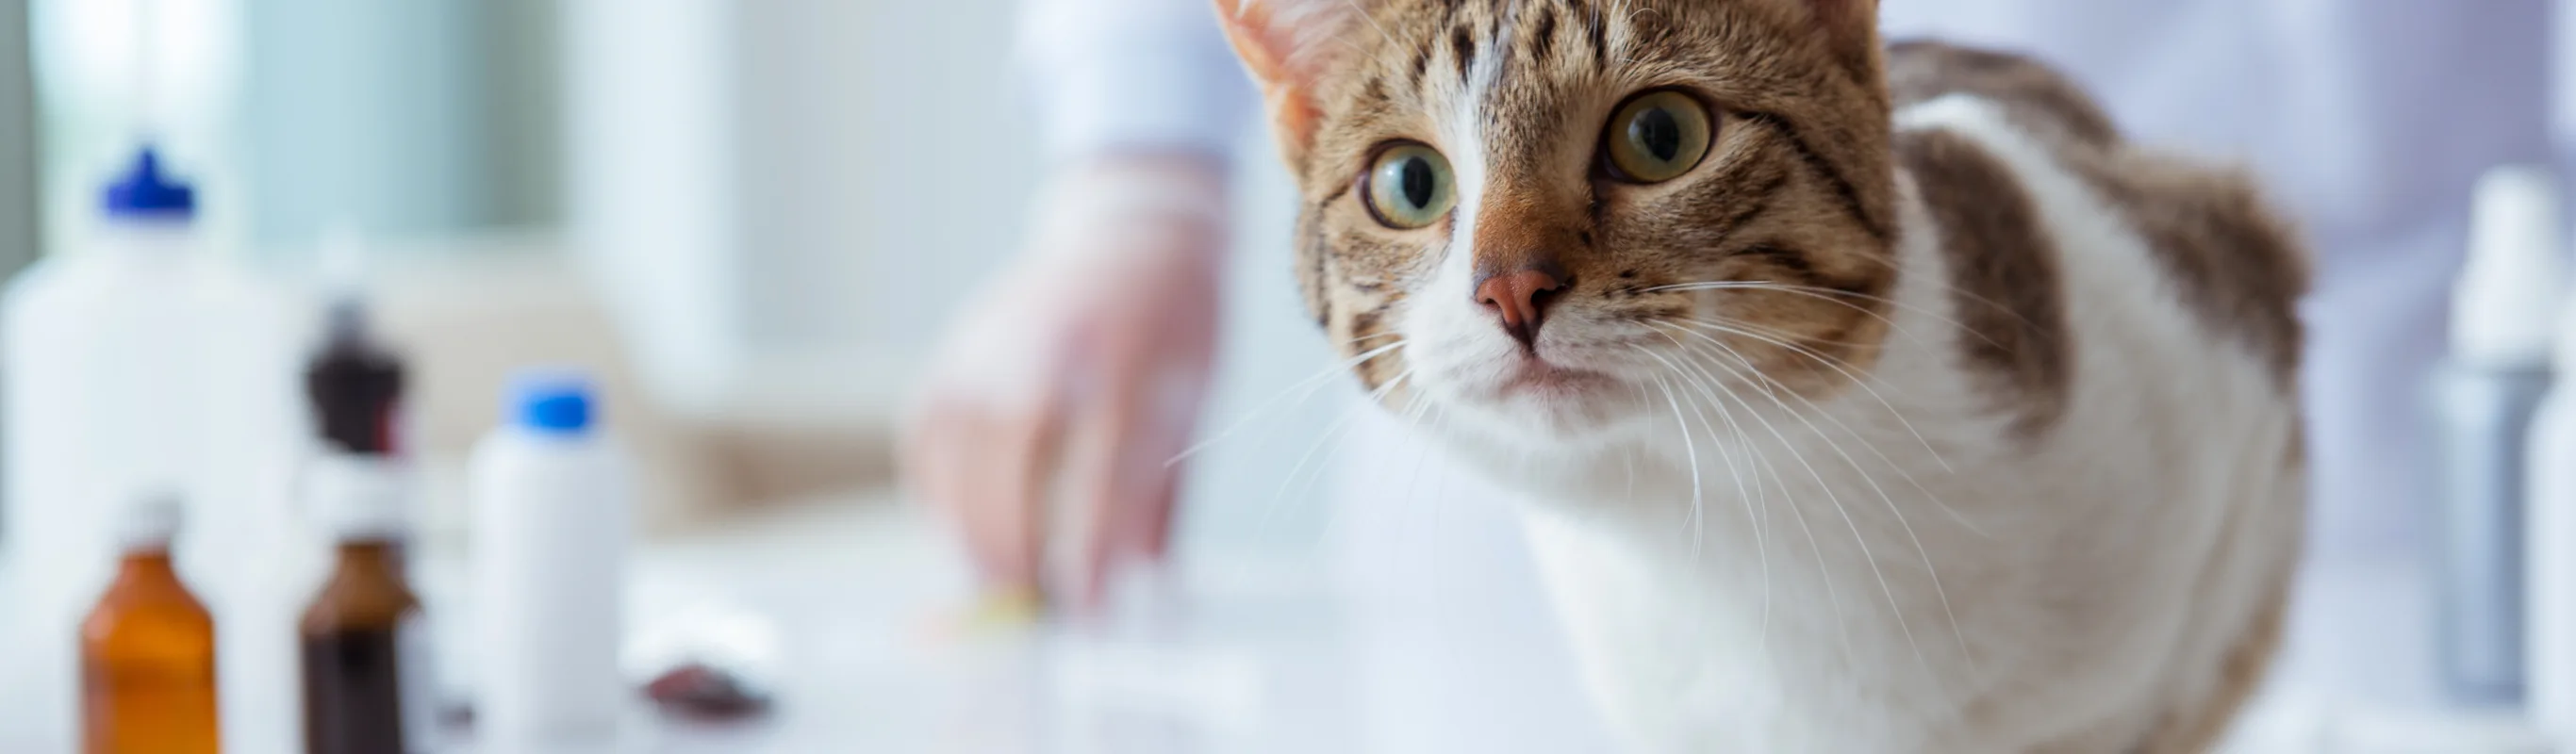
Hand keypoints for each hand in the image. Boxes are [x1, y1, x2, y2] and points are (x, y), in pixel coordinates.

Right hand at [902, 154, 1226, 609]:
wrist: (1133, 231)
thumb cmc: (1177, 325)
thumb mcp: (1195, 400)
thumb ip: (1162, 494)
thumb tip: (1140, 584)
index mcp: (1127, 356)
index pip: (1102, 468)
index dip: (1091, 547)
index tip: (1089, 608)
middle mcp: (1050, 345)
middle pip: (1015, 463)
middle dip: (1019, 549)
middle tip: (1035, 605)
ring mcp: (992, 342)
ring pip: (958, 455)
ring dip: (970, 532)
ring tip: (997, 583)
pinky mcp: (956, 348)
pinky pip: (927, 437)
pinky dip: (935, 493)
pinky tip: (959, 528)